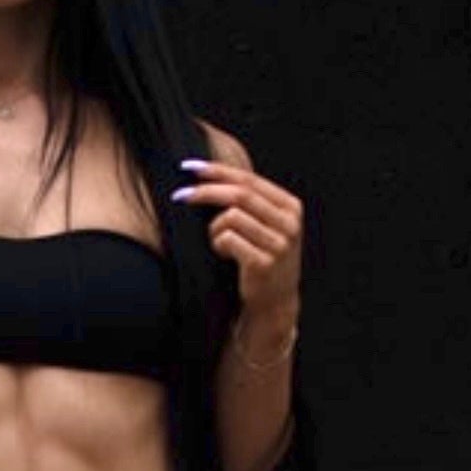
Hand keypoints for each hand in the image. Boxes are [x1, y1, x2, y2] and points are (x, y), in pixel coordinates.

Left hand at [171, 157, 302, 322]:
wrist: (274, 303)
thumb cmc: (261, 258)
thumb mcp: (265, 225)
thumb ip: (249, 201)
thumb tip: (205, 174)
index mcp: (290, 206)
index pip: (249, 180)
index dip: (218, 171)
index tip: (189, 168)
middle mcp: (289, 223)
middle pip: (240, 195)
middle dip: (206, 191)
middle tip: (181, 195)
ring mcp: (279, 244)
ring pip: (231, 217)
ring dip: (214, 228)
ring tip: (218, 242)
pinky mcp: (264, 264)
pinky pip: (227, 239)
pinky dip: (218, 244)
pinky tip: (223, 254)